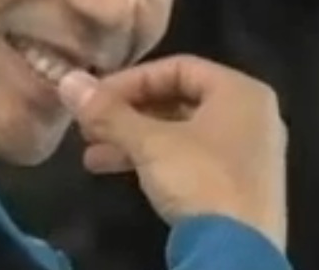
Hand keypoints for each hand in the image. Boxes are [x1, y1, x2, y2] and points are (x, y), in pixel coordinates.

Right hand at [58, 54, 287, 249]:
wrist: (238, 256)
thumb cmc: (200, 180)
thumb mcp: (149, 143)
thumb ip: (109, 112)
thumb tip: (68, 81)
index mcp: (240, 92)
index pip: (178, 67)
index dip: (132, 80)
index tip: (96, 98)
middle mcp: (251, 115)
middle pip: (177, 101)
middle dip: (127, 115)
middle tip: (89, 127)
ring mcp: (247, 152)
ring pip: (180, 133)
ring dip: (133, 141)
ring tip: (91, 157)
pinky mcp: (239, 185)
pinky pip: (191, 158)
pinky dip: (155, 160)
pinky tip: (117, 172)